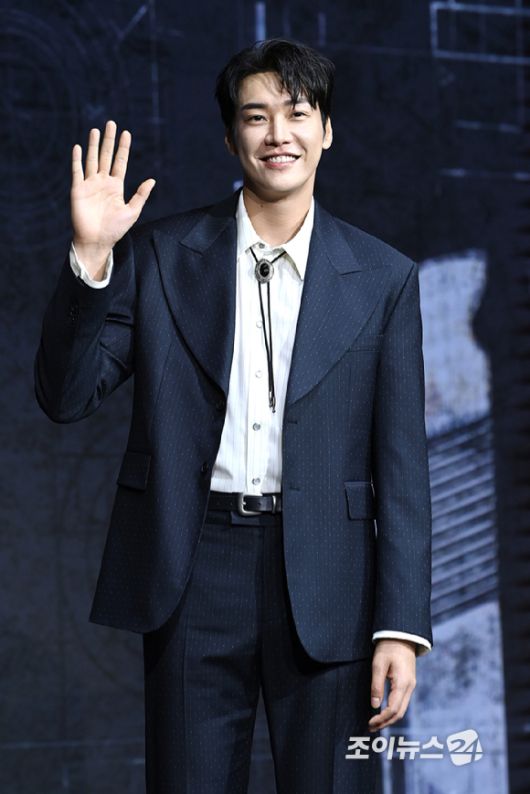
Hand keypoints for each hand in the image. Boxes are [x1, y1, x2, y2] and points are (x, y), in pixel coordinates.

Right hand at [71, 119, 155, 276]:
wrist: (96, 241)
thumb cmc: (115, 229)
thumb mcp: (132, 211)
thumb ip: (141, 195)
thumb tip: (152, 180)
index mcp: (116, 187)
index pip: (120, 162)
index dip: (123, 148)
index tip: (127, 133)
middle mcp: (103, 182)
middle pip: (106, 156)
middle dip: (109, 140)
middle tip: (111, 123)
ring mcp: (90, 185)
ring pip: (92, 160)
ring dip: (93, 145)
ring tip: (96, 130)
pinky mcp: (78, 190)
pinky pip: (77, 172)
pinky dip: (77, 160)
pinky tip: (78, 147)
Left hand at [368, 639, 415, 731]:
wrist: (401, 636)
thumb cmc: (388, 648)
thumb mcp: (378, 664)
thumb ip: (376, 685)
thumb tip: (375, 705)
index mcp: (402, 683)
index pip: (393, 709)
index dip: (381, 719)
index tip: (370, 723)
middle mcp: (409, 687)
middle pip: (399, 713)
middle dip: (385, 723)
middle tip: (370, 727)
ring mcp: (410, 686)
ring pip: (402, 709)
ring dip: (389, 718)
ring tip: (375, 723)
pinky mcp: (408, 683)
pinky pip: (402, 702)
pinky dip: (393, 711)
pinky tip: (384, 712)